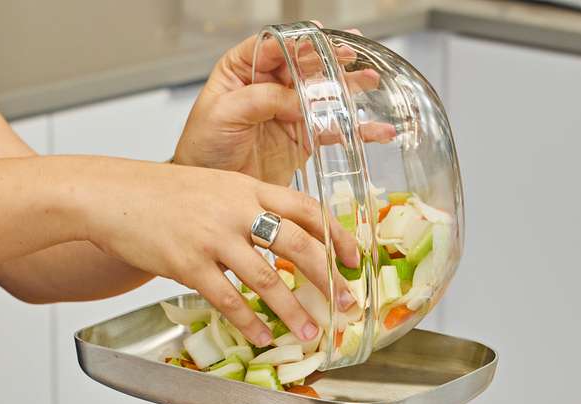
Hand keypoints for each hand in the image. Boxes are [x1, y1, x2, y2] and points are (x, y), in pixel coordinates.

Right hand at [75, 158, 358, 345]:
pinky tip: (262, 337)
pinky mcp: (188, 263)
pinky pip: (228, 299)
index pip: (307, 208)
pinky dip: (249, 322)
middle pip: (298, 244)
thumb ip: (249, 206)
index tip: (353, 260)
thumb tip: (283, 236)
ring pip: (267, 278)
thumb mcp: (215, 187)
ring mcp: (212, 237)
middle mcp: (236, 209)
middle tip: (347, 304)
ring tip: (312, 333)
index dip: (336, 235)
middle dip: (329, 279)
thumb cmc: (161, 194)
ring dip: (294, 311)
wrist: (112, 195)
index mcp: (247, 187)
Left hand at [172, 30, 390, 184]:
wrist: (211, 192)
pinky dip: (356, 131)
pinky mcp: (302, 139)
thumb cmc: (203, 148)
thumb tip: (299, 99)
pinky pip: (333, 130)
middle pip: (305, 65)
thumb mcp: (224, 115)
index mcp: (242, 70)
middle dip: (330, 57)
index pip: (273, 46)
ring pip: (323, 93)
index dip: (297, 39)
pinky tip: (377, 130)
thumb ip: (262, 100)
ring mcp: (288, 112)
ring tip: (371, 79)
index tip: (320, 34)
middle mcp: (268, 87)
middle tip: (351, 52)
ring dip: (348, 87)